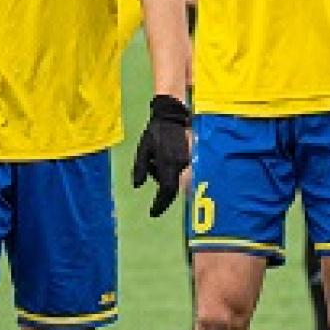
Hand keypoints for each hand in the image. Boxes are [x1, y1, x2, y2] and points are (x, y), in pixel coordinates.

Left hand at [132, 94, 190, 217]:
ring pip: (178, 181)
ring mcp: (189, 163)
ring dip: (167, 179)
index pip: (167, 190)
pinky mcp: (192, 160)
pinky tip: (165, 162)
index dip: (160, 204)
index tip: (153, 213)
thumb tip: (136, 186)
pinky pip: (183, 174)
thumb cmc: (155, 133)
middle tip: (154, 181)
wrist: (173, 117)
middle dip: (164, 192)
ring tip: (156, 162)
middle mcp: (182, 165)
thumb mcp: (143, 149)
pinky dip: (173, 174)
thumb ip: (140, 168)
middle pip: (173, 188)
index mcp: (168, 163)